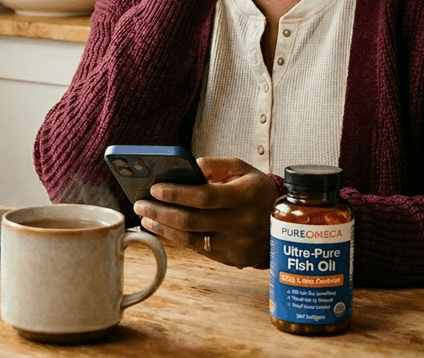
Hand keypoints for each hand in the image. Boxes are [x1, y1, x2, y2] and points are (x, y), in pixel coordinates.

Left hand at [133, 157, 277, 268]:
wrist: (282, 223)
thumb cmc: (256, 191)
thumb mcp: (243, 169)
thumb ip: (215, 165)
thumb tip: (187, 168)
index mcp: (246, 195)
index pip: (205, 196)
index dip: (177, 193)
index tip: (154, 188)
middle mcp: (243, 222)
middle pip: (193, 219)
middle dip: (161, 211)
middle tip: (140, 204)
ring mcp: (238, 244)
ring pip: (192, 238)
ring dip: (163, 227)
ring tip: (145, 217)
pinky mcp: (232, 258)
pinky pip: (198, 248)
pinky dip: (177, 238)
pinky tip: (163, 228)